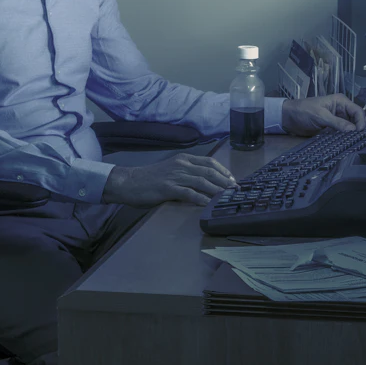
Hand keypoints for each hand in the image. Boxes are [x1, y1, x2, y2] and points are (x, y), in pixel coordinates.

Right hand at [101, 152, 238, 206]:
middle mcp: (182, 165)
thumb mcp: (171, 170)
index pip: (209, 162)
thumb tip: (204, 184)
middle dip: (225, 181)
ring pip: (202, 181)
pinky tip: (209, 205)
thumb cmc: (150, 179)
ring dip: (217, 190)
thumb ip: (186, 174)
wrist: (129, 182)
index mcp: (183, 159)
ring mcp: (175, 176)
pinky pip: (189, 193)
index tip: (233, 180)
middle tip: (236, 191)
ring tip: (227, 197)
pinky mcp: (168, 188)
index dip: (223, 171)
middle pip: (209, 171)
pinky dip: (201, 199)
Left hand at [281, 93, 365, 135]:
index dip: (361, 122)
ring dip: (352, 133)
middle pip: (357, 119)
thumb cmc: (303, 111)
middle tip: (356, 139)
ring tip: (352, 142)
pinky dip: (346, 137)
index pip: (357, 111)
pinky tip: (345, 142)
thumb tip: (353, 130)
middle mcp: (341, 109)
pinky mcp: (333, 128)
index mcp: (340, 102)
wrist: (289, 117)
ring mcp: (338, 119)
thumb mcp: (320, 116)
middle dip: (358, 128)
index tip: (359, 133)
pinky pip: (343, 132)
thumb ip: (337, 123)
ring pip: (351, 127)